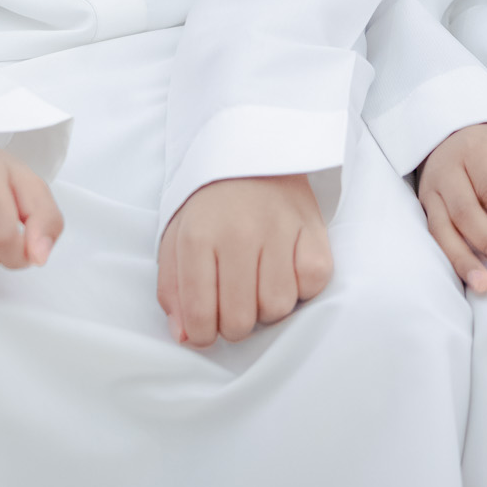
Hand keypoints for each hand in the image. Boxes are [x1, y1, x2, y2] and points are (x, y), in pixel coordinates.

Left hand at [157, 173, 331, 347]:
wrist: (253, 150)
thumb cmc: (211, 203)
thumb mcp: (177, 238)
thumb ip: (173, 289)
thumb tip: (187, 337)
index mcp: (199, 236)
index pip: (200, 313)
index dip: (203, 335)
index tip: (206, 329)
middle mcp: (240, 232)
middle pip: (240, 319)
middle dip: (234, 325)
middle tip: (234, 305)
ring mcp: (280, 229)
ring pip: (278, 307)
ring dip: (268, 308)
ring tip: (259, 285)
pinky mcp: (313, 228)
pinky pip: (313, 283)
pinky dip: (301, 286)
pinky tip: (286, 270)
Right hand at [417, 123, 486, 294]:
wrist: (455, 133)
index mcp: (475, 152)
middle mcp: (448, 170)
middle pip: (466, 212)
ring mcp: (431, 189)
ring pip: (443, 228)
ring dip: (464, 259)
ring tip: (484, 286)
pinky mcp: (424, 205)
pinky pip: (433, 235)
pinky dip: (449, 257)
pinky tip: (466, 276)